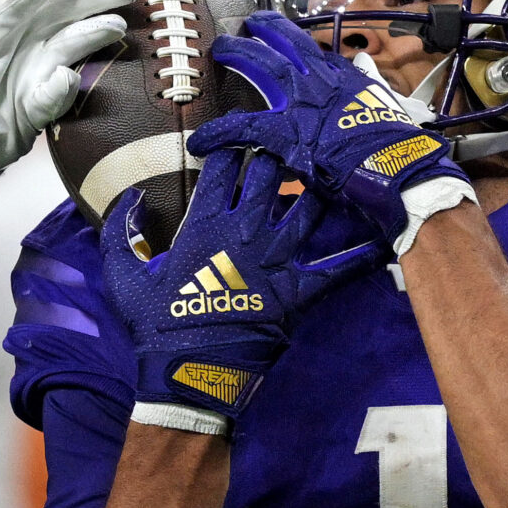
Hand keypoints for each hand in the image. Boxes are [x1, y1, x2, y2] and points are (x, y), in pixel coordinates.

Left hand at [0, 0, 133, 189]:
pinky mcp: (39, 98)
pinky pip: (65, 84)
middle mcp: (10, 46)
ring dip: (95, 30)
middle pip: (54, 11)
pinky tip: (95, 68)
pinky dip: (79, 77)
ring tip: (121, 25)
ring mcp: (28, 70)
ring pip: (68, 39)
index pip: (16, 0)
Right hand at [99, 148, 379, 425]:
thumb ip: (122, 231)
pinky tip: (385, 235)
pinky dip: (364, 253)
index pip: (226, 165)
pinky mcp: (300, 291)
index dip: (232, 142)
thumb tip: (131, 199)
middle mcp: (247, 231)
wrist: (189, 372)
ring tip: (327, 169)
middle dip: (280, 151)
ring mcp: (278, 259)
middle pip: (273, 172)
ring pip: (311, 205)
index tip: (237, 135)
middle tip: (286, 142)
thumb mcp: (123, 276)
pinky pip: (341, 268)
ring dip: (320, 185)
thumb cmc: (155, 324)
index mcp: (206, 223)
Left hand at [191, 10, 473, 250]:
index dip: (293, 39)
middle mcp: (320, 80)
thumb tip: (366, 65)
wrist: (396, 166)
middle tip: (244, 26)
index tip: (281, 30)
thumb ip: (369, 83)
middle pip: (284, 44)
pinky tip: (199, 140)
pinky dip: (218, 134)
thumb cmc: (395, 143)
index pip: (313, 50)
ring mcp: (300, 101)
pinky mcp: (284, 131)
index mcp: (344, 76)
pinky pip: (241, 128)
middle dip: (263, 31)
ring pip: (261, 66)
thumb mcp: (386, 104)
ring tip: (219, 48)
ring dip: (238, 54)